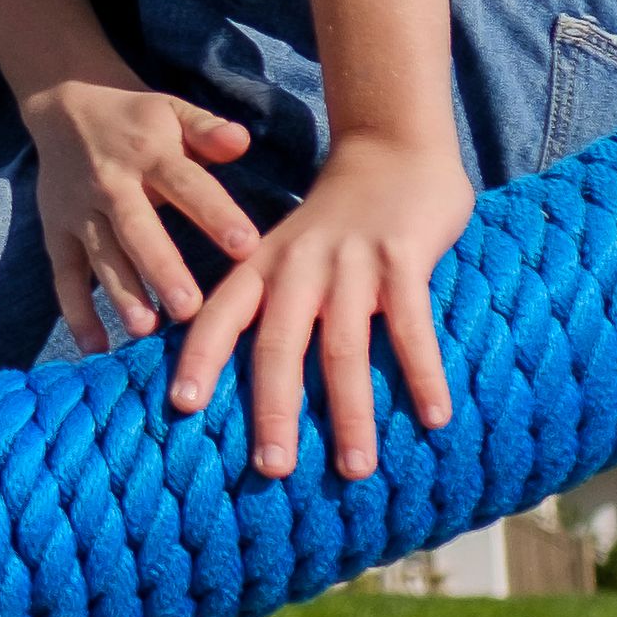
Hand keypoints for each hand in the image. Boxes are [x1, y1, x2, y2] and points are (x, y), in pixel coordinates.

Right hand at [17, 71, 265, 360]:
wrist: (64, 105)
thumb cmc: (136, 119)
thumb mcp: (172, 110)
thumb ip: (208, 130)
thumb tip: (241, 142)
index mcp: (149, 153)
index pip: (186, 184)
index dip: (215, 213)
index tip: (246, 246)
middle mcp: (111, 184)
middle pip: (137, 229)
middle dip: (161, 268)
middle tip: (188, 308)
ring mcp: (79, 212)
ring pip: (101, 256)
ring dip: (121, 293)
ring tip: (145, 329)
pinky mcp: (56, 232)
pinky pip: (64, 276)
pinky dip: (76, 312)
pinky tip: (96, 347)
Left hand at [169, 131, 470, 483]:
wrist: (393, 147)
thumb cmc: (335, 218)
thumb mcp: (287, 250)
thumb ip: (273, 302)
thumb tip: (256, 379)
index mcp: (261, 266)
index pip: (218, 316)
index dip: (197, 359)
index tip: (181, 407)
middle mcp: (297, 267)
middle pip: (278, 347)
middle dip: (274, 411)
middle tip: (272, 469)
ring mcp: (351, 263)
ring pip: (344, 349)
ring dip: (351, 414)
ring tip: (355, 468)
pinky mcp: (403, 259)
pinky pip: (412, 327)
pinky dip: (423, 374)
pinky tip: (435, 418)